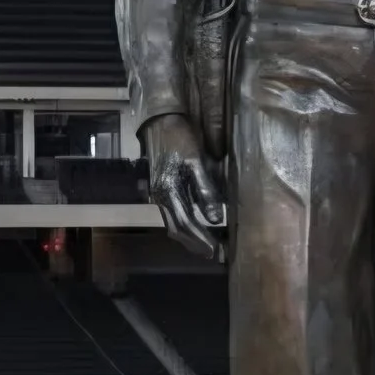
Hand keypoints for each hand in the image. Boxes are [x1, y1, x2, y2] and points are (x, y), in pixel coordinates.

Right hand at [142, 113, 227, 260]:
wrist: (159, 120)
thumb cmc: (179, 138)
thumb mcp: (196, 161)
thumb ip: (205, 190)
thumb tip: (215, 218)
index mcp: (167, 191)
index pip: (186, 225)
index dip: (202, 240)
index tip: (217, 251)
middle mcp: (159, 197)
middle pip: (177, 230)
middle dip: (196, 244)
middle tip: (216, 254)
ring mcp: (157, 194)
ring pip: (174, 224)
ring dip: (191, 237)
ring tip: (210, 245)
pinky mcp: (160, 189)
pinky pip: (172, 214)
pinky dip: (186, 225)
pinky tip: (198, 226)